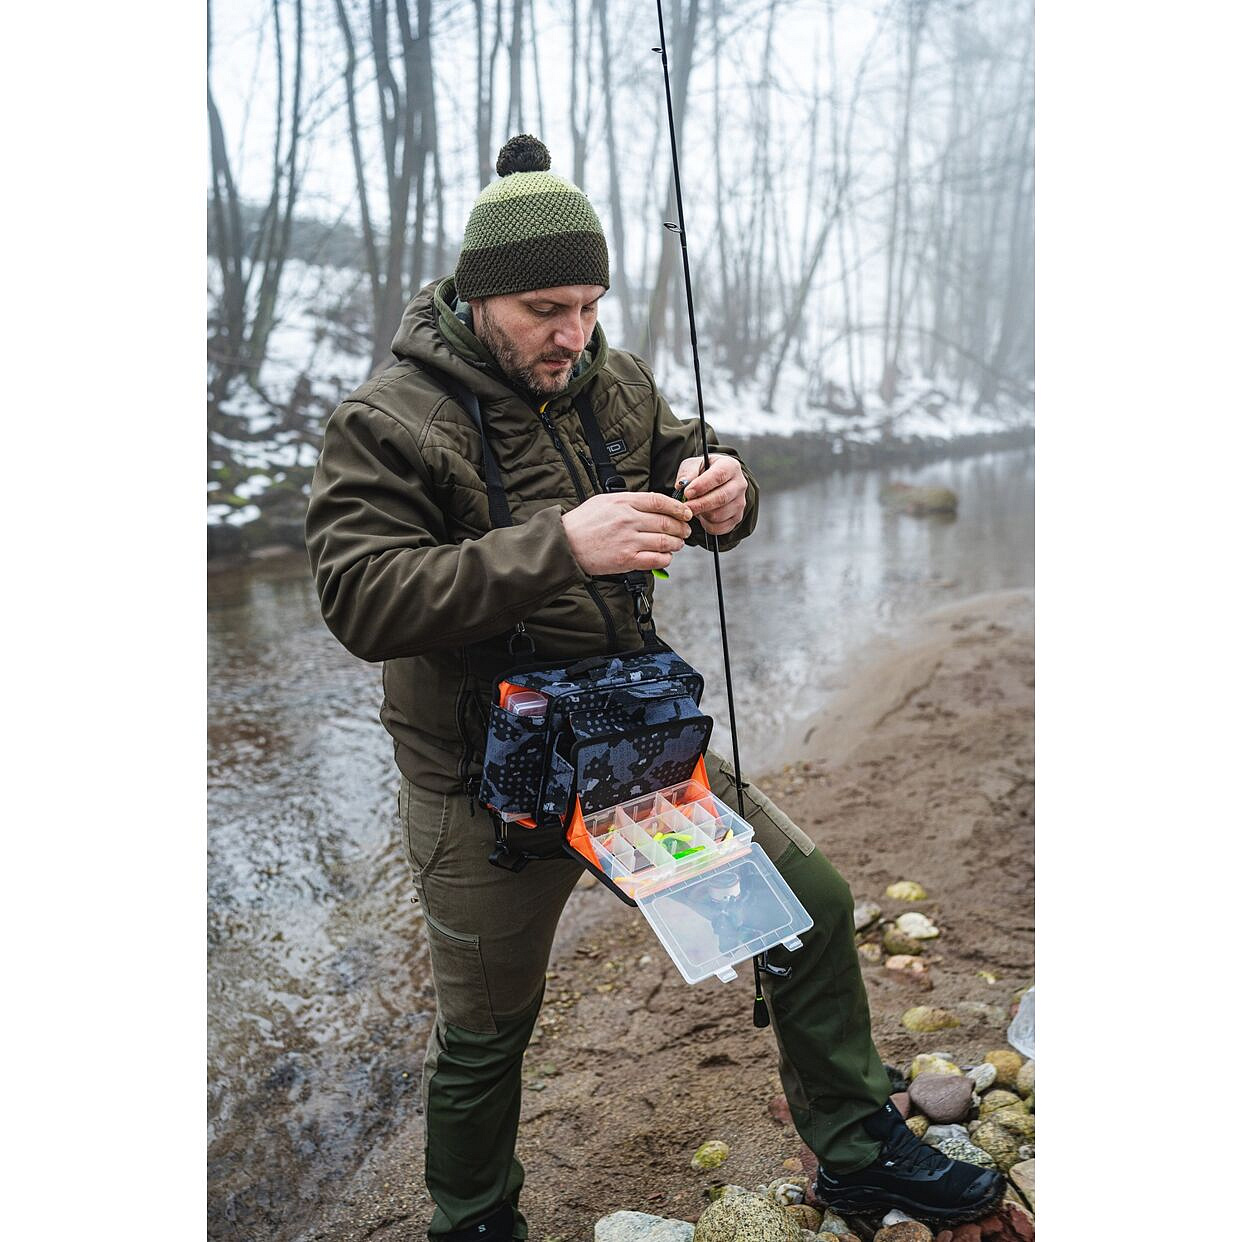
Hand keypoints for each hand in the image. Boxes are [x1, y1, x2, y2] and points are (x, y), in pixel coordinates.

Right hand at [561, 492, 693, 574]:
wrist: (565, 544)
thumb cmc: (583, 523)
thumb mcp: (604, 501)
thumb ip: (629, 501)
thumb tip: (652, 505)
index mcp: (623, 502)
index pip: (660, 501)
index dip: (678, 507)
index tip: (686, 513)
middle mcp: (628, 520)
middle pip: (667, 522)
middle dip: (682, 528)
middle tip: (685, 531)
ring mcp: (628, 540)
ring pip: (665, 542)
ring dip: (676, 544)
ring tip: (676, 544)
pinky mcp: (626, 560)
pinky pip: (656, 559)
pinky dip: (666, 559)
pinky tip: (665, 557)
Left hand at [674, 454, 747, 535]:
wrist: (715, 484)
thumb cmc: (703, 472)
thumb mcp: (693, 465)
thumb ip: (688, 472)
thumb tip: (681, 484)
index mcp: (730, 466)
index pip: (719, 476)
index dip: (702, 485)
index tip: (687, 492)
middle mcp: (739, 484)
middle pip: (721, 498)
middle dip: (700, 504)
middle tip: (685, 507)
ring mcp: (740, 502)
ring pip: (720, 514)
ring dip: (703, 514)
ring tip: (693, 509)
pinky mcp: (737, 517)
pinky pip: (720, 527)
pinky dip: (707, 525)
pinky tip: (701, 517)